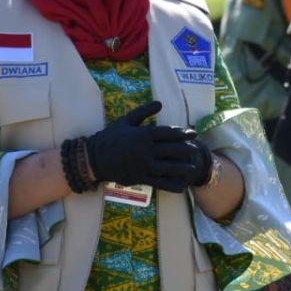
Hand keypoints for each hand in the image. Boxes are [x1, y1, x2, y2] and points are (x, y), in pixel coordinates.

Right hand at [86, 101, 206, 192]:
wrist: (94, 157)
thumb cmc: (111, 137)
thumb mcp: (126, 120)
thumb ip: (144, 111)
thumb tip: (160, 102)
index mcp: (143, 134)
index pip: (167, 133)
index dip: (182, 133)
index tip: (193, 133)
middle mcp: (145, 150)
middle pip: (171, 149)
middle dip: (185, 149)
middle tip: (196, 149)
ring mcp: (143, 165)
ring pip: (167, 166)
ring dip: (182, 167)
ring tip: (193, 167)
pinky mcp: (140, 177)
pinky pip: (158, 182)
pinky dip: (171, 185)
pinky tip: (181, 187)